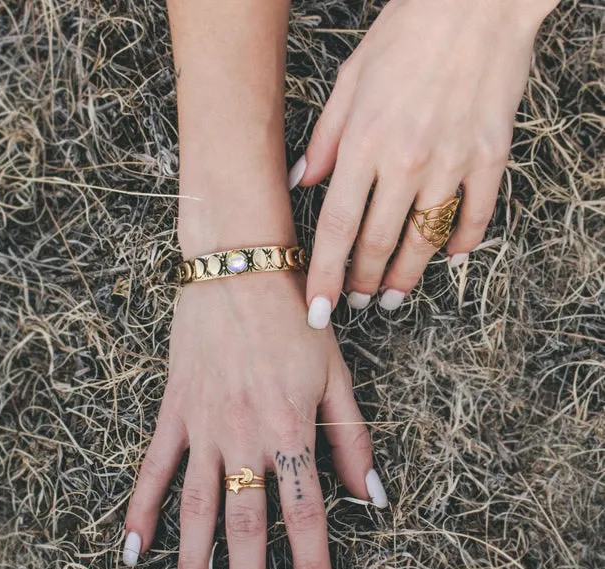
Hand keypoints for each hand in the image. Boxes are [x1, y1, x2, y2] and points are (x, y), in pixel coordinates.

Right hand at [121, 272, 386, 568]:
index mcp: (291, 428)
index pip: (304, 515)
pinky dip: (141, 509)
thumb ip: (353, 438)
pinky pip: (154, 468)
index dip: (312, 568)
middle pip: (245, 525)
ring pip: (196, 509)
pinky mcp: (174, 411)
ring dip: (191, 566)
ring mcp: (204, 426)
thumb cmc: (295, 318)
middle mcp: (245, 437)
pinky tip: (131, 550)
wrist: (240, 269)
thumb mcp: (335, 374)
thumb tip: (373, 496)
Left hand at [290, 0, 556, 324]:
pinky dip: (464, 242)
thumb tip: (304, 182)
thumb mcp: (350, 78)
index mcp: (365, 143)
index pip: (336, 227)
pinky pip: (477, 214)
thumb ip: (326, 139)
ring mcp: (452, 161)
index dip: (324, 274)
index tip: (317, 309)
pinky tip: (452, 258)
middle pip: (378, 242)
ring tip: (393, 297)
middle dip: (362, 282)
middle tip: (356, 302)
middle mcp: (406, 161)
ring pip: (424, 240)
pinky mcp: (490, 156)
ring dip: (406, 276)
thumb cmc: (407, 33)